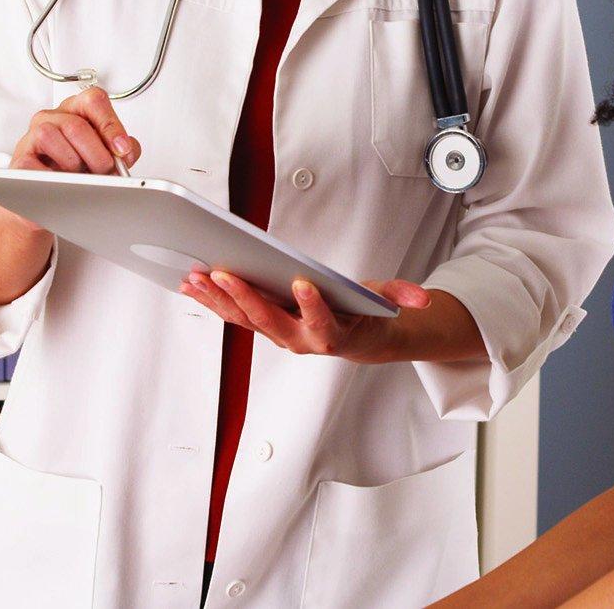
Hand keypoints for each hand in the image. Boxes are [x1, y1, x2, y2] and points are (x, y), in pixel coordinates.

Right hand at [11, 86, 138, 173]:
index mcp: (77, 110)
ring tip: (80, 177)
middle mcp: (53, 117)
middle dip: (96, 154)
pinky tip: (62, 183)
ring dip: (71, 162)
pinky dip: (50, 176)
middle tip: (105, 171)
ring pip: (50, 135)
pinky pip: (31, 162)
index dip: (110, 124)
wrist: (47, 195)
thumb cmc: (76, 169)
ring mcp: (33, 135)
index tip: (121, 149)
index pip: (93, 100)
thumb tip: (125, 154)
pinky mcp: (20, 158)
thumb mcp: (104, 155)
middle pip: (76, 125)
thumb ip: (122, 151)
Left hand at [180, 269, 431, 361]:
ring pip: (244, 320)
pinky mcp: (262, 326)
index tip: (303, 283)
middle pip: (271, 321)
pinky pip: (233, 316)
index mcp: (332, 332)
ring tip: (197, 275)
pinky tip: (192, 282)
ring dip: (219, 299)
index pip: (322, 322)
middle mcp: (300, 339)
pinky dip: (212, 301)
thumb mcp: (387, 301)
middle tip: (226, 273)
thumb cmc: (365, 314)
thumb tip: (421, 299)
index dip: (312, 306)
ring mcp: (277, 334)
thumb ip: (402, 296)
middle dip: (247, 297)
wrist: (355, 340)